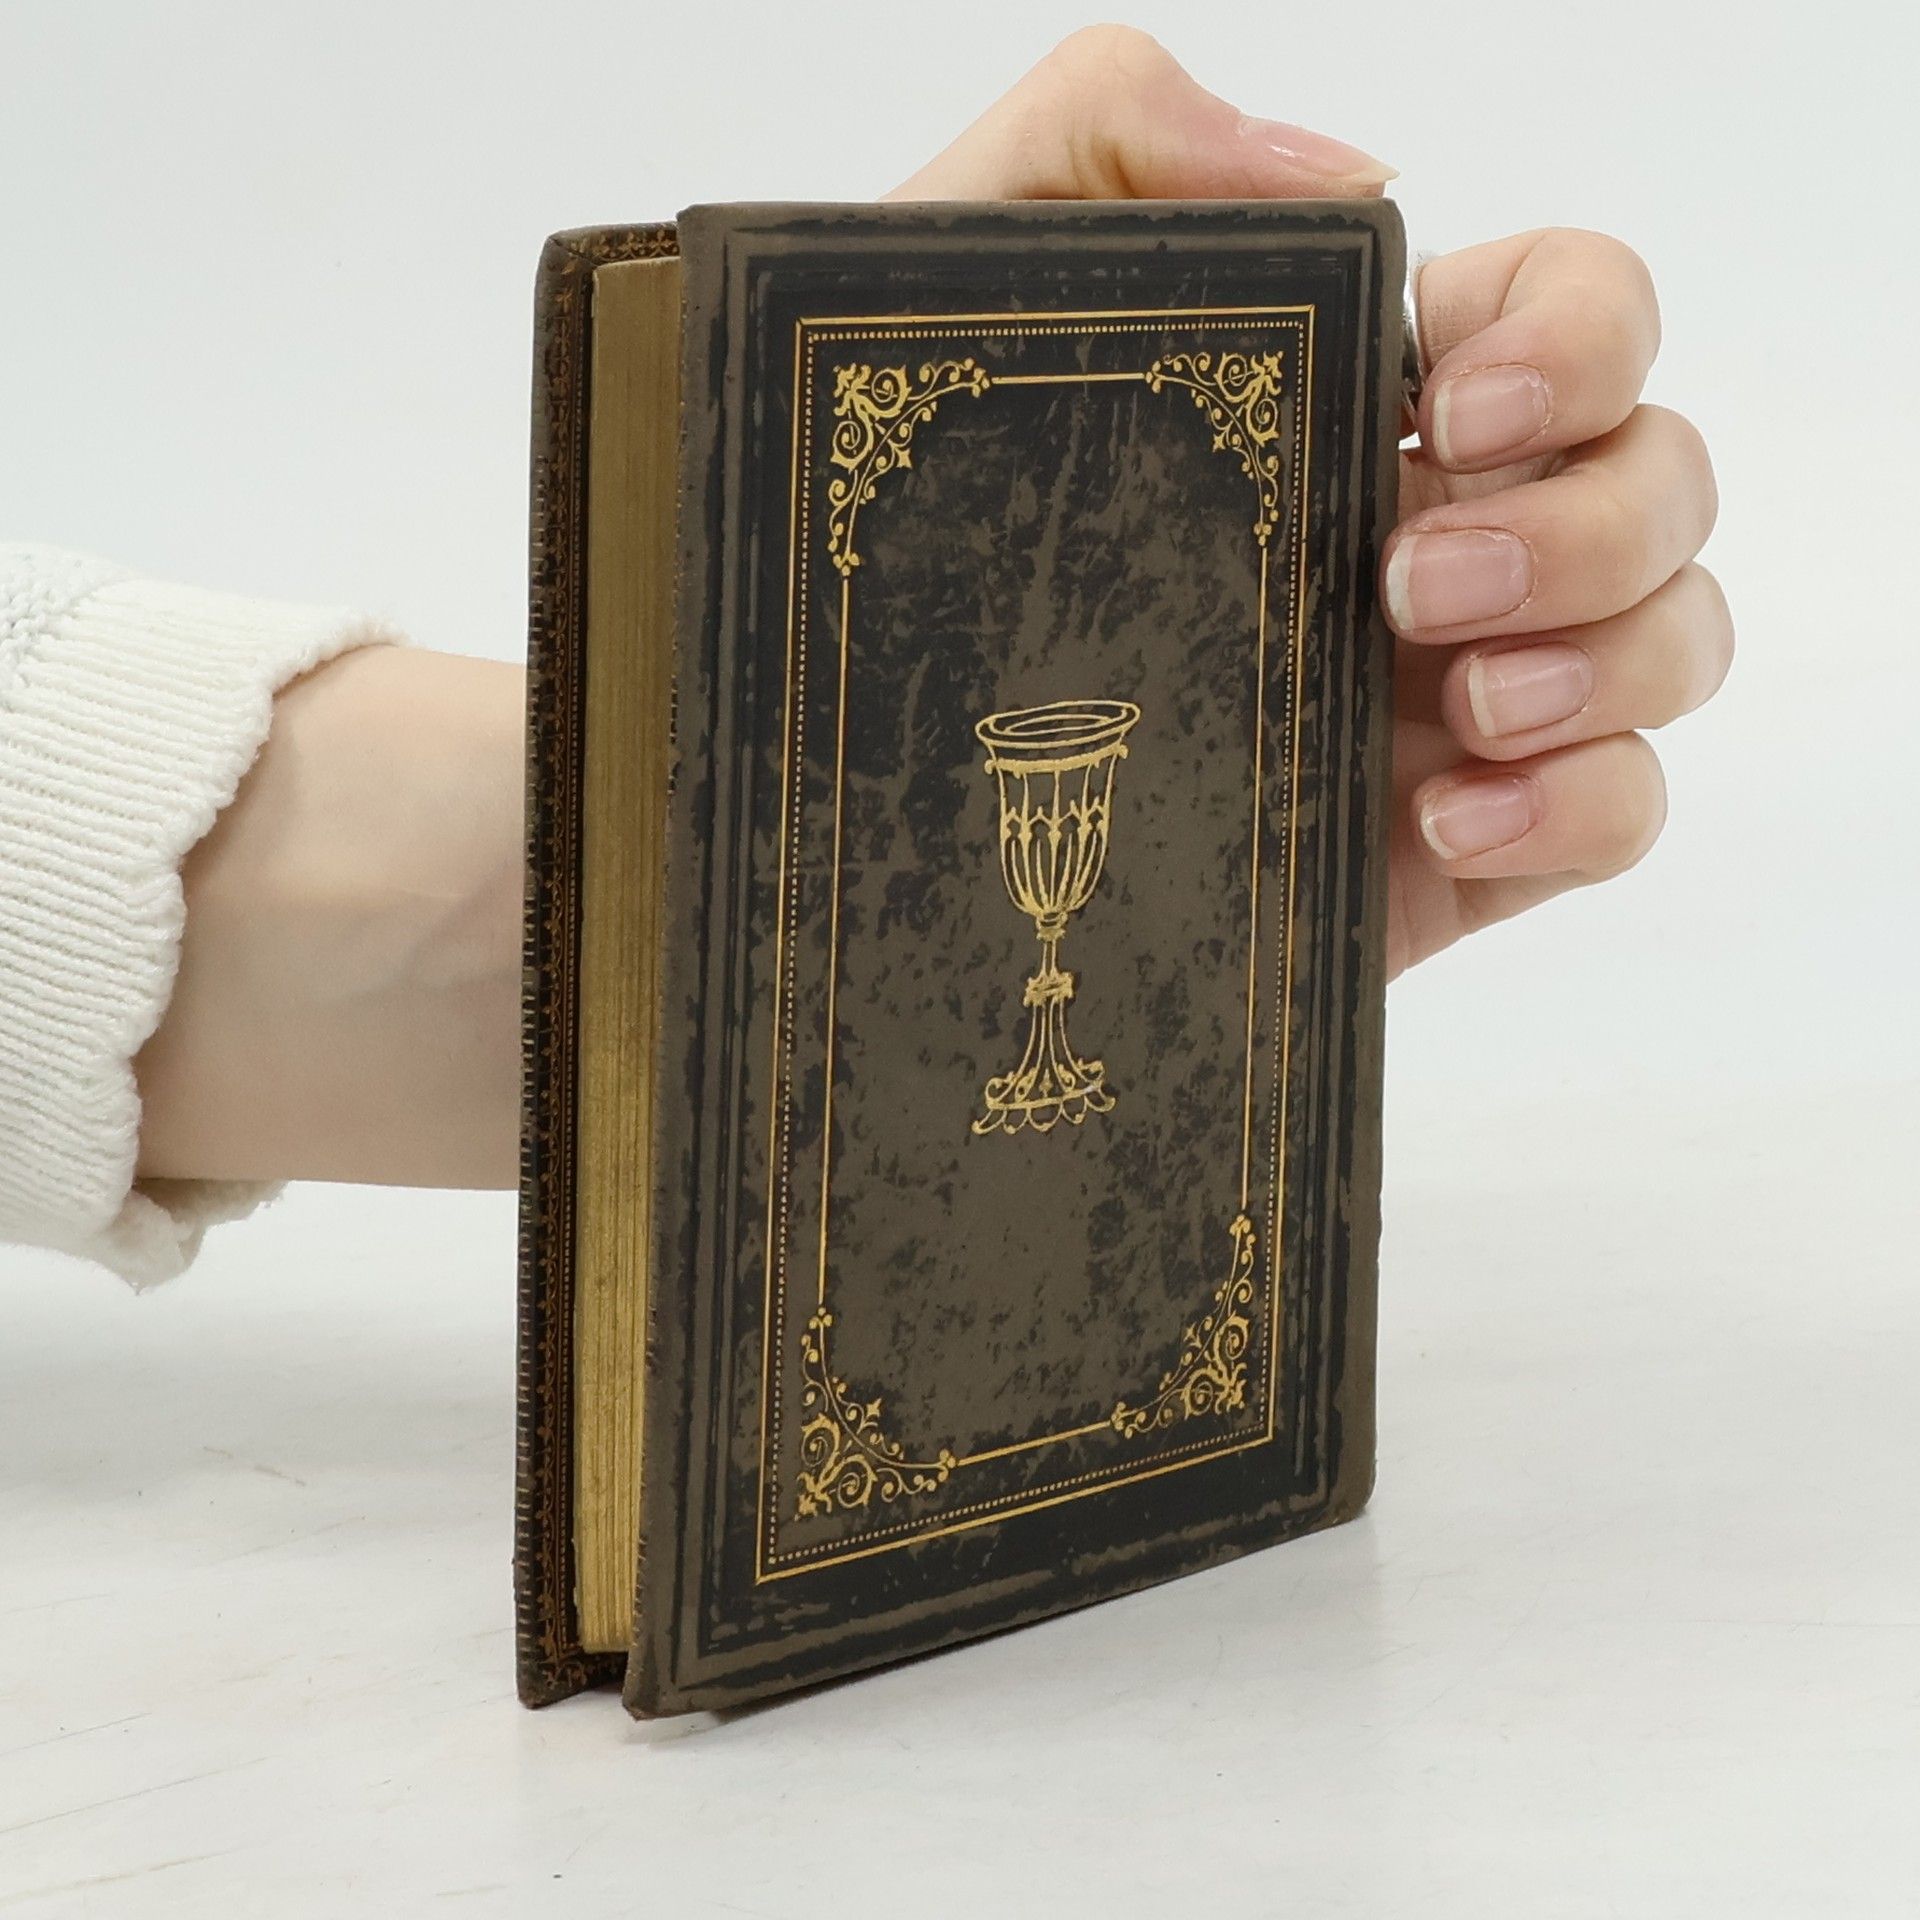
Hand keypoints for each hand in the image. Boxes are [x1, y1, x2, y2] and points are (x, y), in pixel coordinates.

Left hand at [890, 26, 1728, 976]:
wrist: (859, 756)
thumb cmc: (902, 514)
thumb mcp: (954, 283)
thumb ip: (1110, 134)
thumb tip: (1362, 182)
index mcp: (1358, 400)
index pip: (1572, 315)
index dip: (1579, 337)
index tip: (1455, 404)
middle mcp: (1440, 532)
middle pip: (1662, 479)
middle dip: (1590, 522)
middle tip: (1409, 581)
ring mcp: (1454, 694)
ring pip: (1676, 640)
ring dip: (1614, 657)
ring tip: (1457, 705)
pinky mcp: (1444, 845)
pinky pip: (1620, 815)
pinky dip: (1587, 803)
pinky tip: (1446, 814)